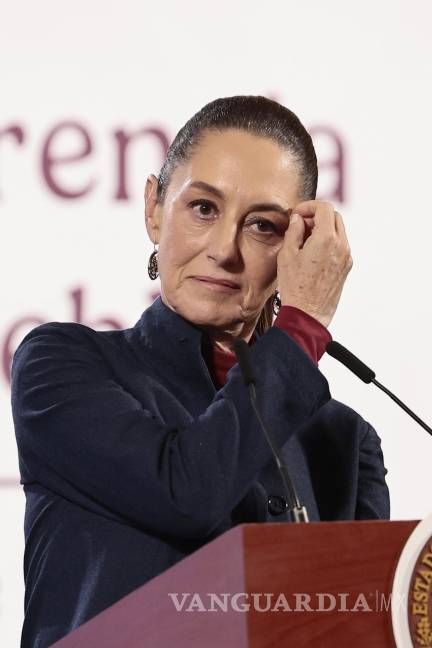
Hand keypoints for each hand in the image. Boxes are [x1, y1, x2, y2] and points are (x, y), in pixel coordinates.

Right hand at [276, 201, 352, 327]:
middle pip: (334, 217)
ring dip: (323, 229)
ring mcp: (346, 257)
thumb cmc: (294, 287)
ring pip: (338, 231)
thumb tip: (298, 219)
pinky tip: (312, 253)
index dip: (309, 206)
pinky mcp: (346, 268)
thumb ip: (294, 231)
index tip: (297, 214)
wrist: (307, 313)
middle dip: (317, 215)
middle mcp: (341, 246)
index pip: (324, 208)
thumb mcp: (287, 254)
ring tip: (304, 240)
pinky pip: (340, 246)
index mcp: (326, 239)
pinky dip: (328, 242)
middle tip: (301, 225)